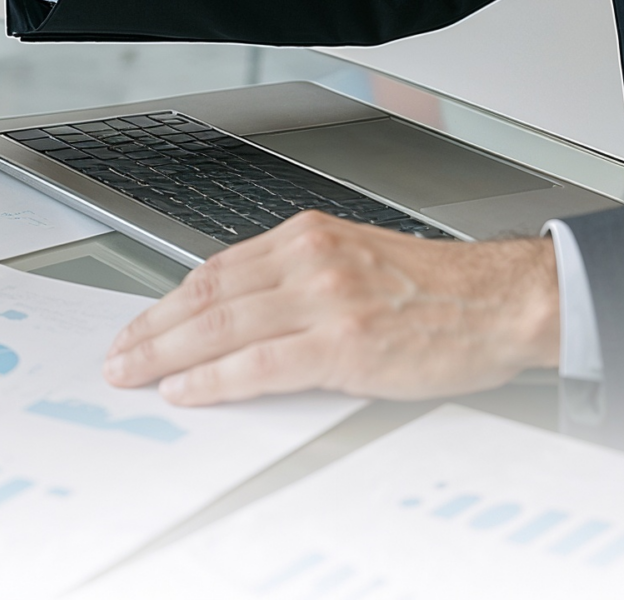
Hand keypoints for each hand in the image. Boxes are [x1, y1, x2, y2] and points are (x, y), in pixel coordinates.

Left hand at [102, 214, 558, 403]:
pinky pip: (259, 363)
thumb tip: (243, 313)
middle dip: (153, 328)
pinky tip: (187, 388)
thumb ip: (301, 279)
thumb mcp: (357, 263)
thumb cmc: (440, 291)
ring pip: (222, 326)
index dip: (170, 300)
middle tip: (119, 353)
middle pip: (208, 295)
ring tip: (136, 373)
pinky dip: (214, 378)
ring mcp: (325, 300)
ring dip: (167, 353)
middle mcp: (310, 259)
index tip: (142, 321)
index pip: (217, 268)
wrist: (503, 302)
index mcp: (310, 236)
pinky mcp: (343, 344)